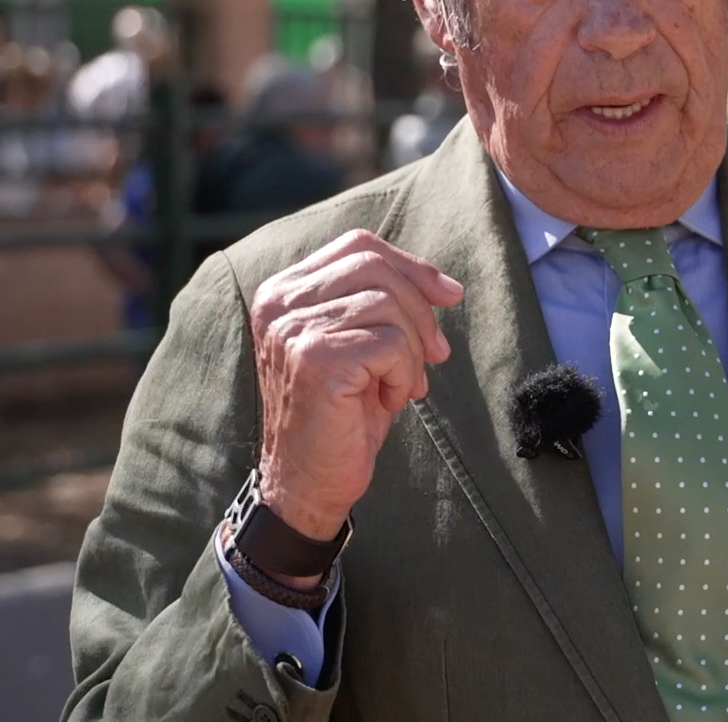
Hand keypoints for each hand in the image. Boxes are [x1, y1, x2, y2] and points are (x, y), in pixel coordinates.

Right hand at [250, 229, 463, 552]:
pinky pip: (391, 343)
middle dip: (421, 309)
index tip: (448, 296)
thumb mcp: (362, 344)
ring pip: (388, 304)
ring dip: (412, 350)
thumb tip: (446, 287)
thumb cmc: (342, 412)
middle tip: (435, 354)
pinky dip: (403, 373)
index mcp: (284, 291)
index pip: (357, 245)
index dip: (411, 265)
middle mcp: (278, 302)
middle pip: (376, 267)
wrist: (309, 481)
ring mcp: (292, 328)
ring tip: (400, 386)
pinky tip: (387, 401)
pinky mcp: (315, 358)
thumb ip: (386, 304)